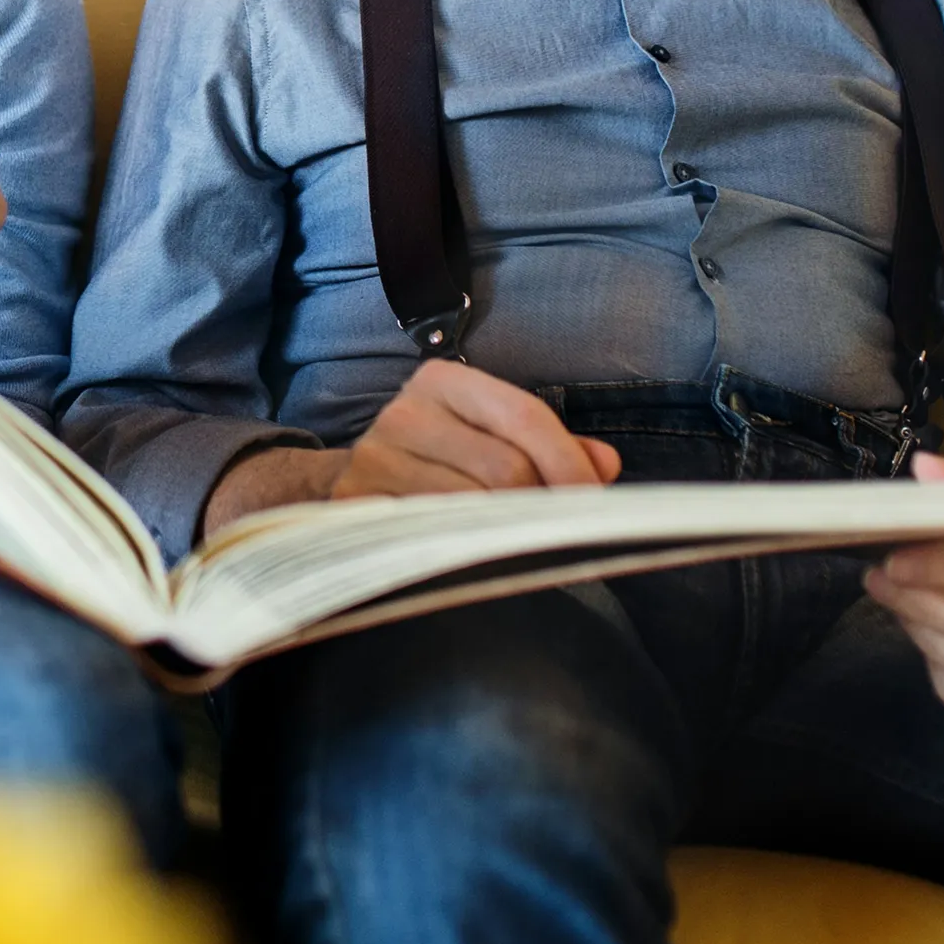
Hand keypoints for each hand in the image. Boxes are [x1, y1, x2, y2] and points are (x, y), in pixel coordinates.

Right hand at [203, 360, 618, 537]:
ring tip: (518, 551)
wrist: (339, 490)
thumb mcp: (487, 438)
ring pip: (474, 510)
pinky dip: (466, 556)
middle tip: (559, 539)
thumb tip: (605, 464)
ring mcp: (375, 460)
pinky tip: (476, 562)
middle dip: (543, 511)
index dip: (570, 464)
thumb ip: (550, 448)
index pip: (525, 416)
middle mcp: (405, 412)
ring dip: (508, 539)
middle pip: (506, 469)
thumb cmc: (436, 465)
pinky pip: (433, 540)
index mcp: (443, 381)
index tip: (596, 504)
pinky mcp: (358, 508)